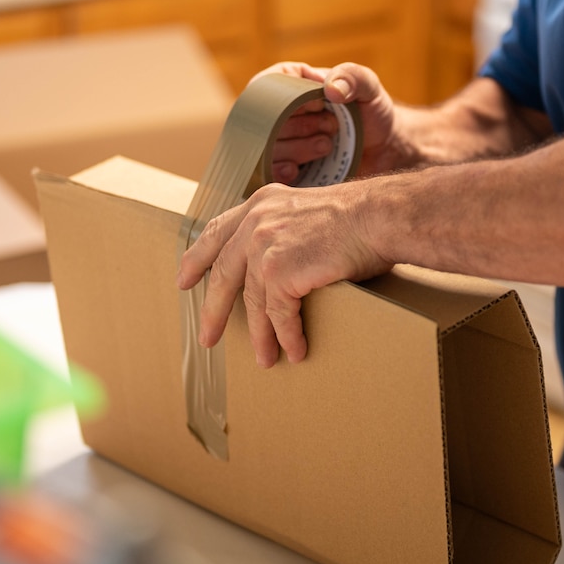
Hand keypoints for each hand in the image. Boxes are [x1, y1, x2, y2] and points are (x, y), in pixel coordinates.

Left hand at [177, 180, 391, 367]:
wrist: (379, 216)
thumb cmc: (358, 216)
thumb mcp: (306, 210)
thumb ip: (285, 229)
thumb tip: (284, 263)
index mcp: (260, 204)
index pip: (217, 231)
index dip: (197, 258)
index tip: (184, 279)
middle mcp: (255, 224)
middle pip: (223, 274)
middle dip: (213, 310)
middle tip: (207, 337)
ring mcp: (264, 248)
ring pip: (253, 303)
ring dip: (260, 336)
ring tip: (264, 359)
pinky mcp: (280, 272)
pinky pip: (279, 315)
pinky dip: (287, 337)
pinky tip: (294, 351)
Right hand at [253, 62, 397, 182]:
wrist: (383, 149)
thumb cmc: (373, 112)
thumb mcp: (369, 87)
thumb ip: (353, 77)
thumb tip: (330, 89)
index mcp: (294, 85)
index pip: (267, 84)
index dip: (287, 97)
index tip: (318, 105)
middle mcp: (282, 113)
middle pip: (266, 120)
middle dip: (297, 126)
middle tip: (332, 127)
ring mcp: (282, 142)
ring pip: (267, 147)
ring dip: (295, 149)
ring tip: (327, 146)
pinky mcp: (287, 167)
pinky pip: (268, 172)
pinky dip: (278, 171)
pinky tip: (296, 170)